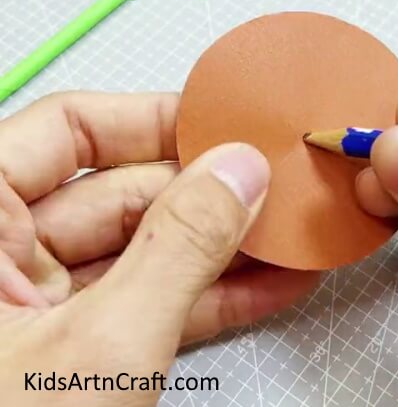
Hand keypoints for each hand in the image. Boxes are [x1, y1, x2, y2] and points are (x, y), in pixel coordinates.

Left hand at [0, 92, 317, 405]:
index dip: (153, 118)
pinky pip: (149, 303)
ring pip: (145, 250)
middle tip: (279, 186)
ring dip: (222, 246)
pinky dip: (210, 296)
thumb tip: (240, 171)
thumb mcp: (101, 349)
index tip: (228, 122)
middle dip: (209, 192)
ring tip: (291, 234)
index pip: (70, 129)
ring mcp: (35, 307)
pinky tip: (271, 284)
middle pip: (121, 190)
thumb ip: (179, 248)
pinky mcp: (72, 350)